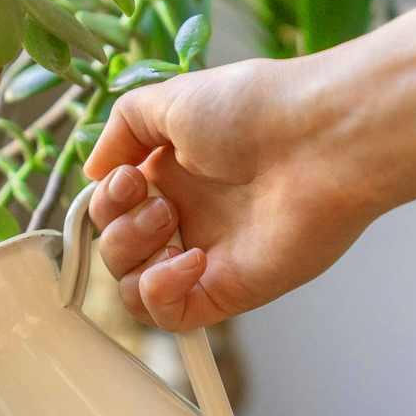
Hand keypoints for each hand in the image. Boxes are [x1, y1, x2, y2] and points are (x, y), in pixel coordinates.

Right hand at [83, 57, 383, 329]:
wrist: (320, 140)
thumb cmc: (256, 110)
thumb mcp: (169, 99)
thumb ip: (122, 129)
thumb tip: (94, 170)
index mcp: (172, 174)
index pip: (112, 209)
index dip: (105, 201)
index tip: (127, 177)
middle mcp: (187, 217)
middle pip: (114, 249)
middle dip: (118, 226)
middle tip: (157, 199)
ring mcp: (206, 257)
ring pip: (131, 287)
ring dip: (132, 256)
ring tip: (171, 224)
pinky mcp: (227, 290)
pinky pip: (168, 316)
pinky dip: (159, 292)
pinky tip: (189, 260)